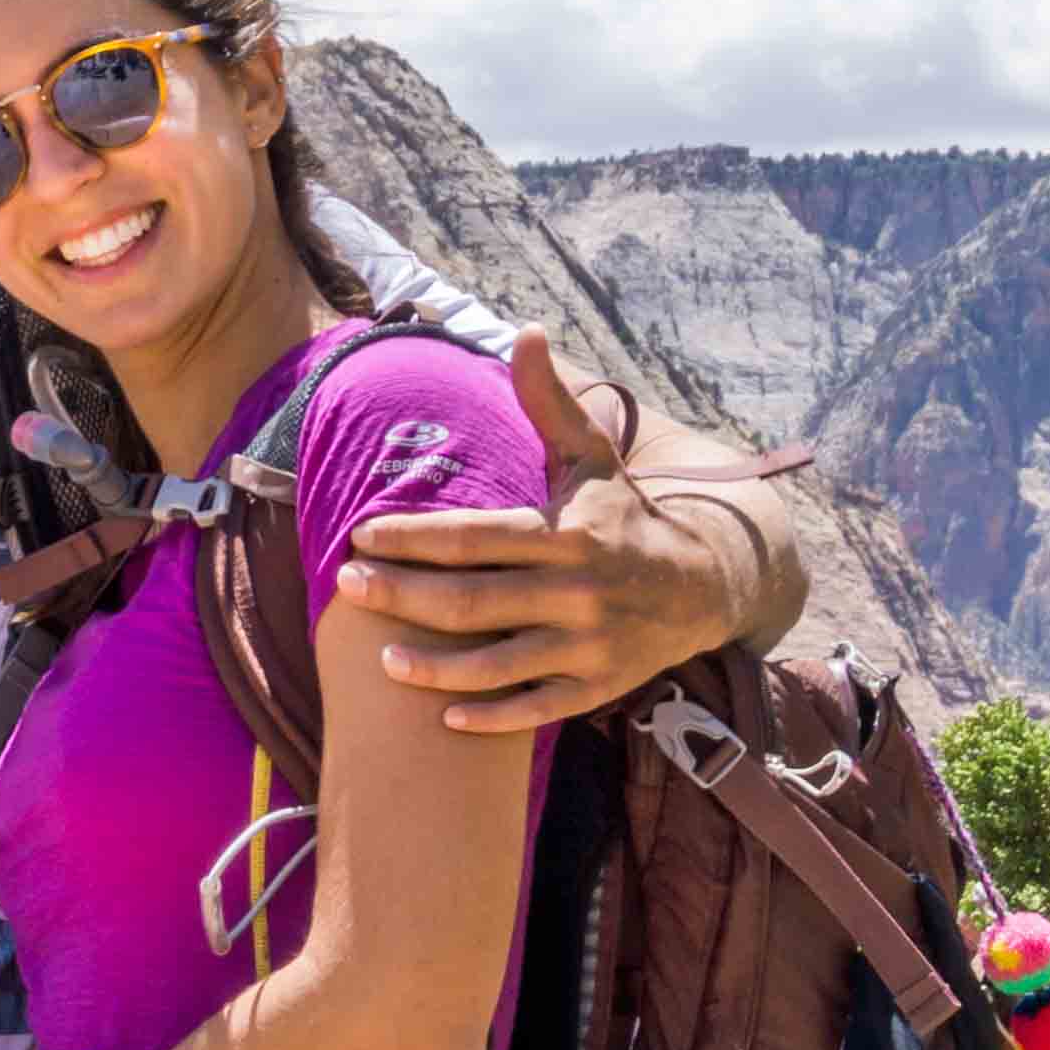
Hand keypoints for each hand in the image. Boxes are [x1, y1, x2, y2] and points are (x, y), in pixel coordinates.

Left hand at [332, 327, 744, 731]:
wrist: (704, 587)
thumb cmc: (625, 518)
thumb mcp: (593, 459)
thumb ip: (550, 403)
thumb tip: (524, 332)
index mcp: (568, 535)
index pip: (475, 537)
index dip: (414, 538)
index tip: (361, 534)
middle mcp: (577, 592)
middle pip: (473, 600)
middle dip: (402, 595)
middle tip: (345, 587)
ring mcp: (588, 645)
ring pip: (498, 663)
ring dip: (435, 667)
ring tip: (381, 659)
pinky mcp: (598, 687)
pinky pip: (538, 709)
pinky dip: (491, 718)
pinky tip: (442, 717)